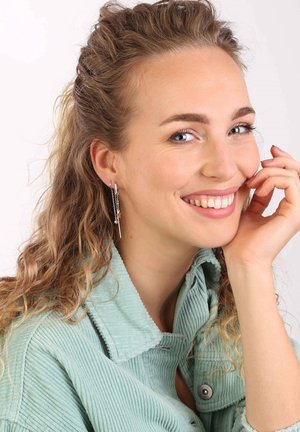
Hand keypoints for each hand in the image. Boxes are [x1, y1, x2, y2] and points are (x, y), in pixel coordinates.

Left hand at [223, 145, 299, 266]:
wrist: (241, 258)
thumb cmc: (240, 240)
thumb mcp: (248, 208)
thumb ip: (257, 193)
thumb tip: (258, 174)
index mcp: (287, 208)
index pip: (292, 177)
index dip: (281, 162)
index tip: (265, 157)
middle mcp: (296, 208)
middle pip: (299, 172)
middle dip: (280, 161)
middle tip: (262, 164)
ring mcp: (298, 210)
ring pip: (294, 174)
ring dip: (270, 172)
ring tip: (254, 183)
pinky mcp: (295, 212)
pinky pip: (290, 182)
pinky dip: (272, 180)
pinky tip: (258, 189)